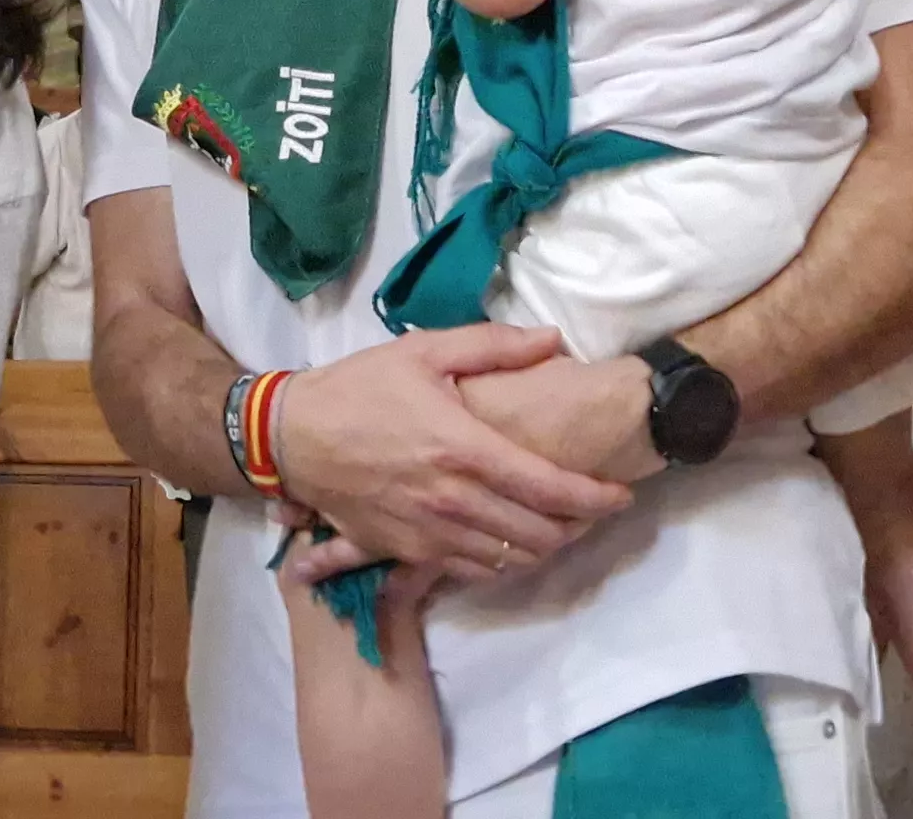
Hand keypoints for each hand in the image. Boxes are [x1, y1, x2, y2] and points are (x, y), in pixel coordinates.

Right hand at [274, 325, 632, 579]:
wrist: (291, 437)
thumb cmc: (359, 389)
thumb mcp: (423, 350)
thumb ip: (493, 346)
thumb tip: (553, 339)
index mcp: (464, 448)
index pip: (550, 488)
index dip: (595, 498)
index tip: (621, 496)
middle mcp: (452, 500)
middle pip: (539, 534)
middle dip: (578, 527)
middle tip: (592, 508)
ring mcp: (429, 534)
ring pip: (509, 559)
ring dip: (544, 547)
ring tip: (559, 526)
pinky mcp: (407, 553)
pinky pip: (471, 572)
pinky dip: (502, 563)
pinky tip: (510, 542)